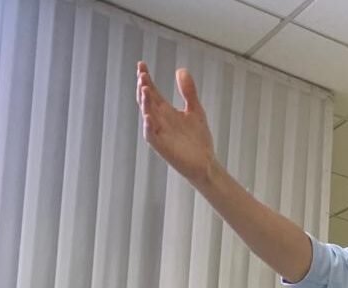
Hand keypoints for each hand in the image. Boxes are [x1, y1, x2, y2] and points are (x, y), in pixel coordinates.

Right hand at [136, 61, 216, 187]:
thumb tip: (180, 70)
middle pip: (147, 100)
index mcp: (165, 110)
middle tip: (142, 74)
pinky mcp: (161, 146)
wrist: (205, 162)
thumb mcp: (195, 110)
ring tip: (145, 88)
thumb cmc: (198, 139)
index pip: (152, 91)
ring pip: (147, 114)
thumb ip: (188, 91)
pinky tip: (149, 116)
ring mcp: (159, 132)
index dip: (146, 78)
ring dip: (145, 102)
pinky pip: (151, 135)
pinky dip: (149, 125)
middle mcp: (159, 120)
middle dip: (143, 87)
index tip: (141, 64)